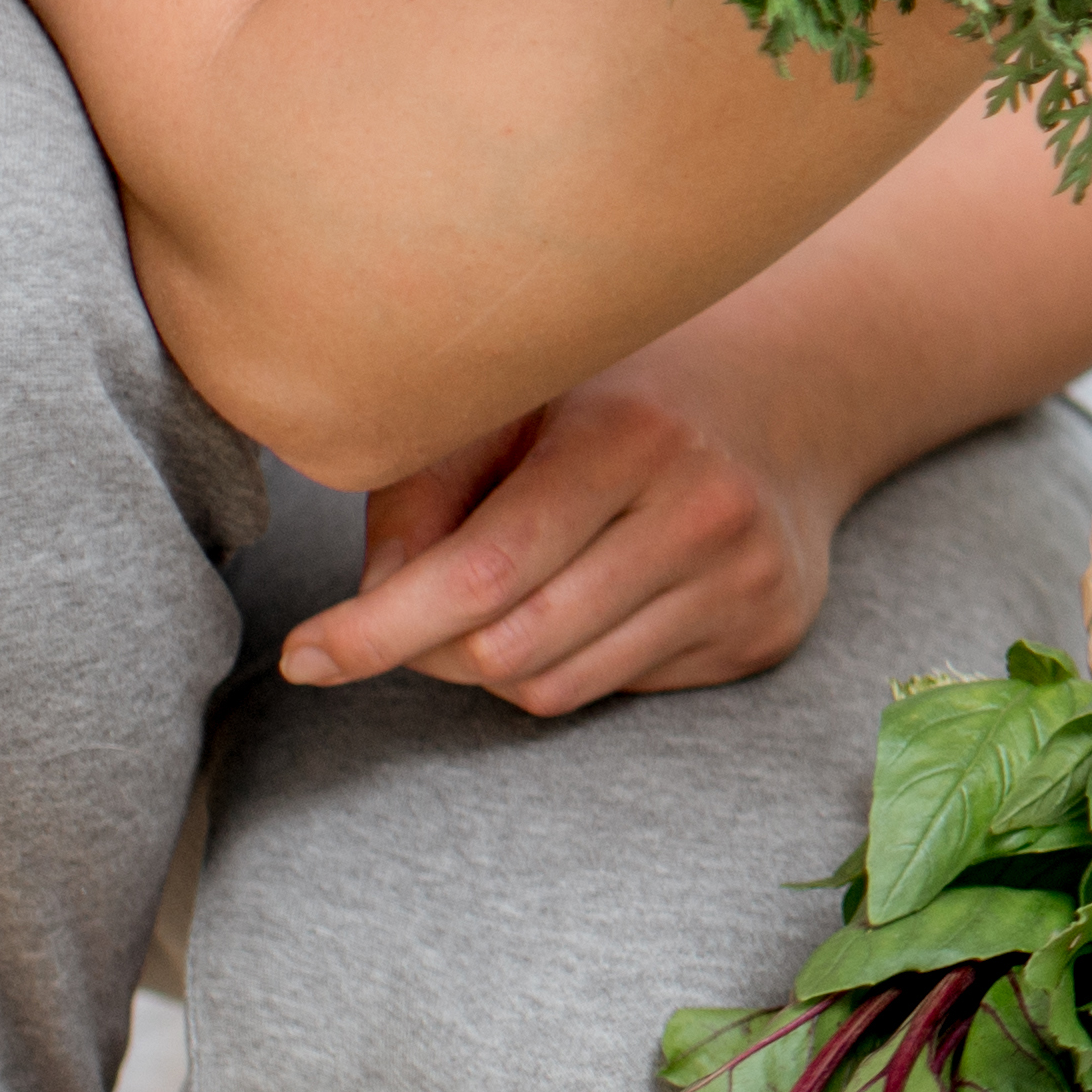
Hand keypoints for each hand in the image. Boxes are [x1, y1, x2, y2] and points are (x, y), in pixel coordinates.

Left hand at [280, 381, 840, 712]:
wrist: (785, 399)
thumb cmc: (612, 401)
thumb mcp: (511, 405)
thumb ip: (423, 492)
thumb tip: (372, 601)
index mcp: (627, 434)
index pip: (482, 571)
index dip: (379, 628)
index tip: (305, 656)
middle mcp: (701, 508)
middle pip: (507, 647)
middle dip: (428, 647)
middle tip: (408, 611)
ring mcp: (743, 576)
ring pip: (552, 687)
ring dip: (492, 663)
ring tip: (504, 594)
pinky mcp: (765, 629)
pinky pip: (612, 692)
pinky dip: (567, 663)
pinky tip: (590, 598)